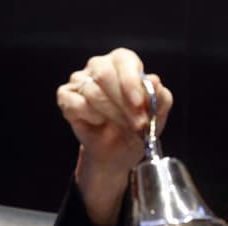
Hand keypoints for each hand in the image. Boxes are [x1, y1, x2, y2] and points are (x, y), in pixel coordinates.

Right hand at [55, 47, 173, 225]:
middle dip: (125, 104)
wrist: (118, 162)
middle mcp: (100, 68)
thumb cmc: (139, 138)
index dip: (135, 85)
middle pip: (105, 72)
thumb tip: (157, 91)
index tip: (144, 112)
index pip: (127, 61)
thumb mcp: (158, 123)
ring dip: (111, 115)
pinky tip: (98, 129)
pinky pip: (73, 103)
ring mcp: (79, 82)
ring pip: (90, 89)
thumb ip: (161, 102)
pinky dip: (88, 119)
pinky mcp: (66, 100)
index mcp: (126, 67)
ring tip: (122, 132)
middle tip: (138, 127)